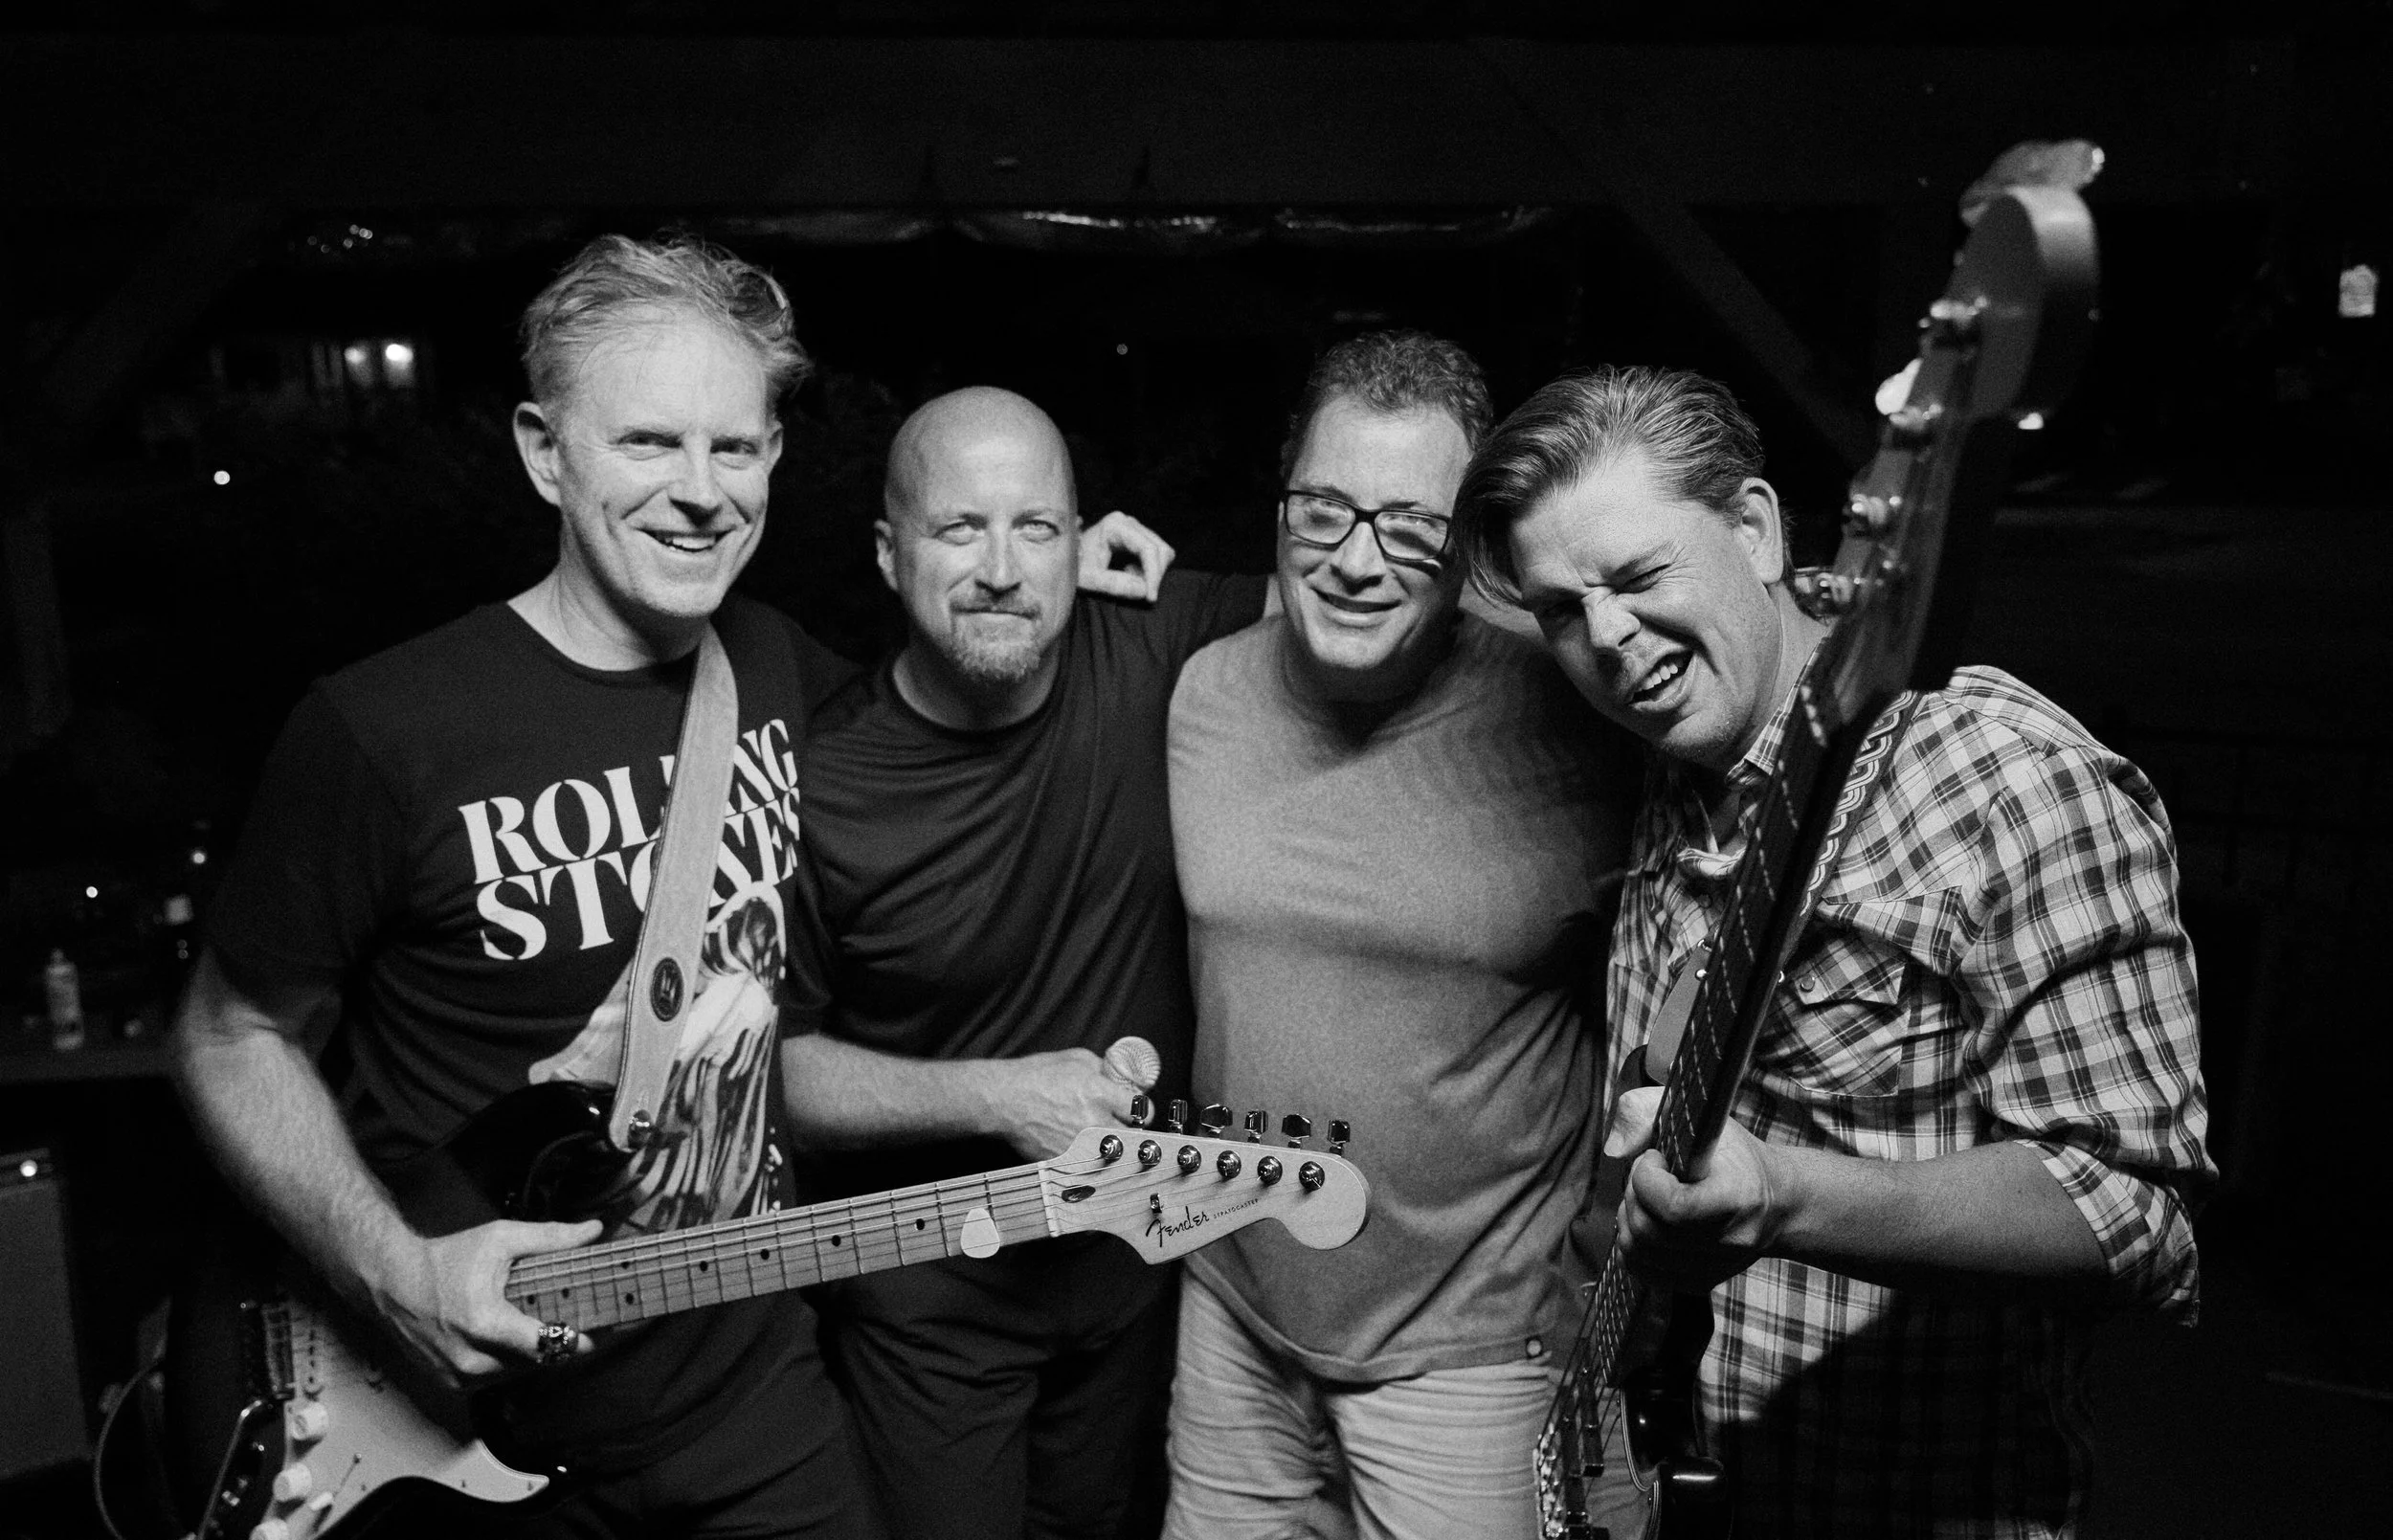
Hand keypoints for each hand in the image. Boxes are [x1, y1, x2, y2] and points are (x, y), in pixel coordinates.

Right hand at [362, 1217, 602, 1387]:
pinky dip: (509, 1360)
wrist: (393, 1282)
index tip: (601, 1326)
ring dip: (534, 1352)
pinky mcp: (452, 1383)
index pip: (548, 1345)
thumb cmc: (447, 1259)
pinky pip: (496, 1378)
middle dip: (560, 1341)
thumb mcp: (501, 1239)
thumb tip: (594, 1230)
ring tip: (542, 1323)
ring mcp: (460, 1376)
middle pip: (538, 1360)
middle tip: (576, 1318)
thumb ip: (551, 1237)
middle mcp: (472, 1359)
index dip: (579, 1337)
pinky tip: (512, 1337)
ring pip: (519, 1372)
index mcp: (486, 1324)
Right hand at [989, 1047, 1151, 1159]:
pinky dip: (1089, 1158)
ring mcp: (1081, 1146)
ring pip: (1114, 1155)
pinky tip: (1078, 1145)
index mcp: (1101, 1094)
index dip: (1141, 1110)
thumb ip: (1105, 1070)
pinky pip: (1090, 1164)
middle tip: (1121, 1125)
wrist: (1003, 1100)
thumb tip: (1122, 1080)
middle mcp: (1094, 1123)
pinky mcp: (1066, 1161)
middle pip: (1134, 1138)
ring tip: (1098, 1136)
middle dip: (1130, 1131)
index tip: (1136, 1111)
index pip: (1142, 1110)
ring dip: (1111, 1147)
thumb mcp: (1077, 1059)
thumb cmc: (1036, 1076)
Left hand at [1077, 510, 1174, 602]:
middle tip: (1142, 594)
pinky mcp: (1136, 535)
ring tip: (1130, 579)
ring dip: (1153, 572)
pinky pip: (1156, 553)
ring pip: (1162, 551)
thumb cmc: (1072, 566)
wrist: (1060, 558)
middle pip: (1159, 549)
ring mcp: (1133, 527)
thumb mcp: (1089, 578)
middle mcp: (1127, 522)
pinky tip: (1131, 573)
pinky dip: (1150, 568)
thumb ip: (1115, 584)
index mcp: (1115, 526)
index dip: (1153, 574)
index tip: (1150, 597)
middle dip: (1155, 574)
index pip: (1147, 548)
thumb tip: (1144, 591)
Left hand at [1605, 1085, 1784, 1291]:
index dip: (1646, 1179)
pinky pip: (1644, 1272)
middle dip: (1633, 1196)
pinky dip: (1633, 1246)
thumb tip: (1614, 1147)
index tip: (1654, 1157)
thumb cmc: (1737, 1156)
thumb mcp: (1703, 1117)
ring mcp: (1716, 1267)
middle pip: (1649, 1231)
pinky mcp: (1701, 1282)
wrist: (1778, 1202)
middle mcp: (1730, 1240)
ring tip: (1645, 1198)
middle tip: (1646, 1176)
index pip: (1674, 1207)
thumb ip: (1650, 1112)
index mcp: (1739, 1196)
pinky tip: (1648, 1221)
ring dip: (1628, 1220)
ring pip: (1639, 1254)